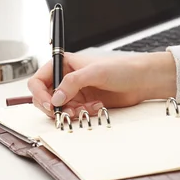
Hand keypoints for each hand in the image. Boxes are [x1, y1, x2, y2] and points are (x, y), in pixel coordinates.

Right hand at [27, 51, 175, 118]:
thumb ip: (72, 83)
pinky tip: (95, 107)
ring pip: (59, 109)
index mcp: (64, 64)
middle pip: (45, 97)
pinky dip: (81, 114)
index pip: (39, 80)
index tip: (50, 105)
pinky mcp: (84, 103)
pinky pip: (73, 114)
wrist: (141, 81)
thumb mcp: (94, 73)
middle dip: (54, 107)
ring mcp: (75, 92)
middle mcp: (66, 78)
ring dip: (69, 112)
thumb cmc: (121, 68)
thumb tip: (55, 98)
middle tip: (66, 112)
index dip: (40, 94)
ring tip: (85, 110)